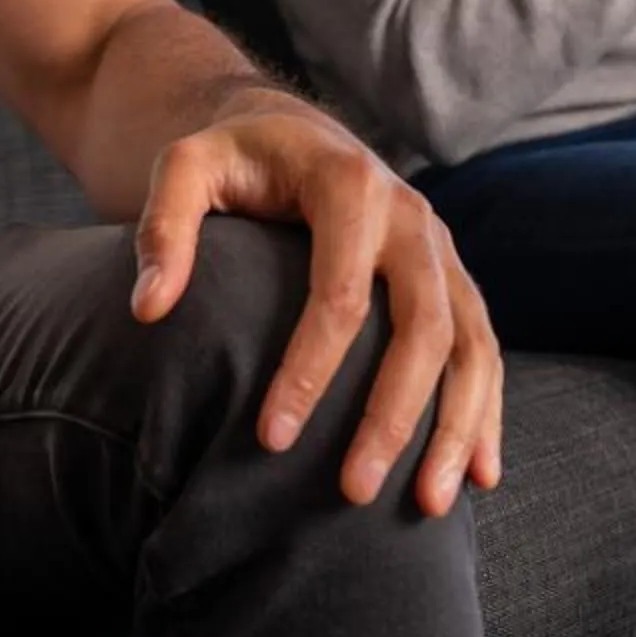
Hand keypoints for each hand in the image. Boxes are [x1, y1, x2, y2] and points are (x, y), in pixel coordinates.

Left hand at [129, 98, 502, 518]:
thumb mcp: (186, 167)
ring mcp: (442, 250)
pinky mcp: (455, 278)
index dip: (309, 370)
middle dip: (393, 415)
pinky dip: (487, 411)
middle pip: (422, 327)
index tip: (270, 439)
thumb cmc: (234, 157)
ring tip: (428, 506)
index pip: (340, 293)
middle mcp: (412, 217)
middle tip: (354, 491)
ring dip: (457, 427)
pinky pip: (485, 348)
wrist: (294, 130)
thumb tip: (148, 308)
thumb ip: (163, 227)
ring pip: (470, 344)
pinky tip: (480, 475)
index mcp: (351, 186)